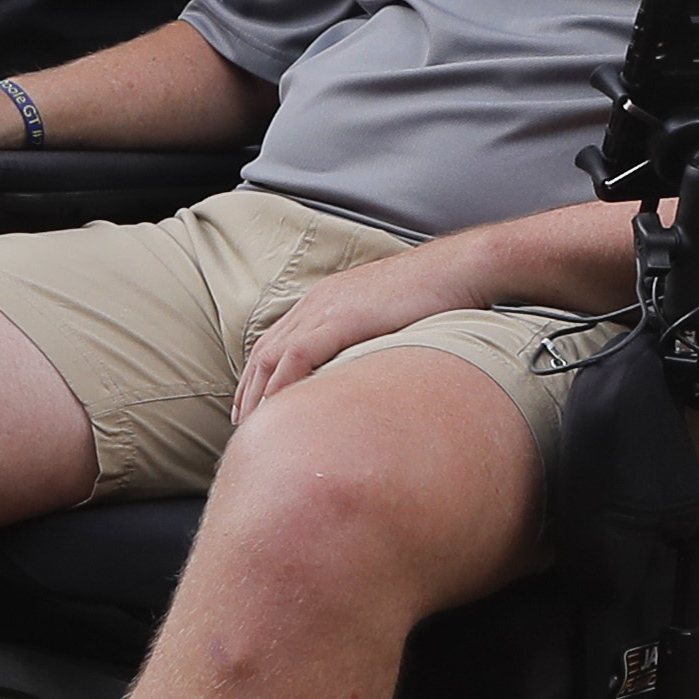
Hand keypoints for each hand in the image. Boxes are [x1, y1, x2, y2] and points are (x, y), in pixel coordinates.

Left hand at [233, 232, 509, 417]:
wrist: (456, 270)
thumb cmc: (434, 295)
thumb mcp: (389, 319)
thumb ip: (369, 341)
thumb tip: (367, 372)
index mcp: (324, 300)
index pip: (276, 341)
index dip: (259, 375)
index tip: (254, 406)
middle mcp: (316, 303)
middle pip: (264, 351)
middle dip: (248, 390)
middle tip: (242, 427)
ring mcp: (326, 309)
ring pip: (272, 357)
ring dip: (257, 394)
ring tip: (252, 428)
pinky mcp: (341, 319)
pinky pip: (297, 356)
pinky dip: (281, 384)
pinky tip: (276, 410)